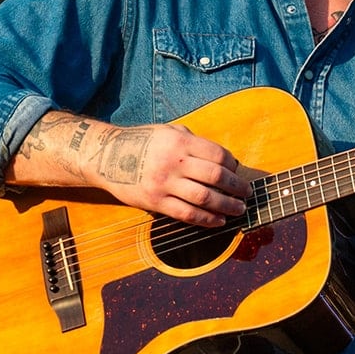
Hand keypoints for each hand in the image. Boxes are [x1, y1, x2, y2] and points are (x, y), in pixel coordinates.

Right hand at [85, 123, 253, 227]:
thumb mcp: (169, 132)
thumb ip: (194, 142)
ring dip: (227, 206)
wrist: (106, 156)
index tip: (238, 172)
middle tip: (248, 193)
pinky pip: (187, 214)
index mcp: (180, 142)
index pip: (217, 155)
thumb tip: (224, 159)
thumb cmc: (143, 142)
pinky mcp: (156, 202)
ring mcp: (164, 184)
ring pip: (205, 198)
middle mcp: (174, 162)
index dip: (233, 165)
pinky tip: (219, 221)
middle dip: (237, 187)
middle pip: (216, 177)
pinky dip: (207, 220)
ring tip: (239, 209)